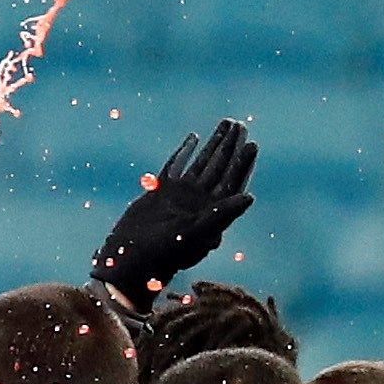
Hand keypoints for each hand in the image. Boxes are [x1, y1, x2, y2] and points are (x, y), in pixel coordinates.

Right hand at [90, 119, 257, 309]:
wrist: (131, 258)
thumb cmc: (163, 253)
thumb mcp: (195, 235)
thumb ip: (221, 215)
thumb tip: (250, 197)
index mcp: (211, 210)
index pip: (232, 181)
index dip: (244, 163)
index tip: (252, 144)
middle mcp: (199, 200)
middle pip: (220, 167)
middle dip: (230, 146)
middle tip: (239, 125)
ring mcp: (181, 195)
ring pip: (202, 163)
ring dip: (213, 145)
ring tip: (224, 125)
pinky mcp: (161, 191)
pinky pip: (176, 166)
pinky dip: (185, 152)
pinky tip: (193, 139)